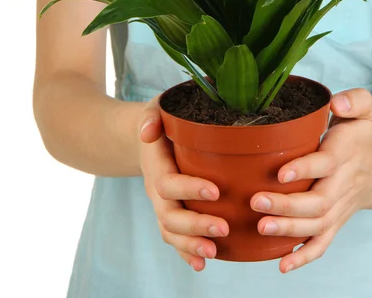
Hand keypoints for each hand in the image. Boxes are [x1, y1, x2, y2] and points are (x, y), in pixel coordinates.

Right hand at [139, 96, 228, 270]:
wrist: (148, 136)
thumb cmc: (161, 120)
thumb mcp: (156, 109)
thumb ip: (151, 116)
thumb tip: (148, 131)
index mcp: (157, 166)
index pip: (168, 183)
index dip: (189, 189)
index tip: (214, 190)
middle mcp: (157, 190)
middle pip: (169, 215)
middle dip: (194, 225)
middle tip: (223, 228)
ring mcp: (163, 204)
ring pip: (170, 231)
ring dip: (191, 244)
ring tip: (214, 251)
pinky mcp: (171, 211)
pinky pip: (174, 237)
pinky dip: (185, 252)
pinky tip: (202, 263)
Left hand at [250, 88, 371, 272]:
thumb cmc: (363, 133)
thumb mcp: (364, 108)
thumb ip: (353, 100)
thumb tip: (337, 102)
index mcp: (344, 155)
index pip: (325, 165)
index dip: (304, 169)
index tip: (280, 173)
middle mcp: (343, 184)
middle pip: (317, 202)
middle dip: (286, 206)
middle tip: (256, 202)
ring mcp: (341, 206)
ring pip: (317, 225)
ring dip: (289, 230)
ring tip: (261, 227)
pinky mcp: (337, 220)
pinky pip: (324, 243)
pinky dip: (305, 256)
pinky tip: (282, 265)